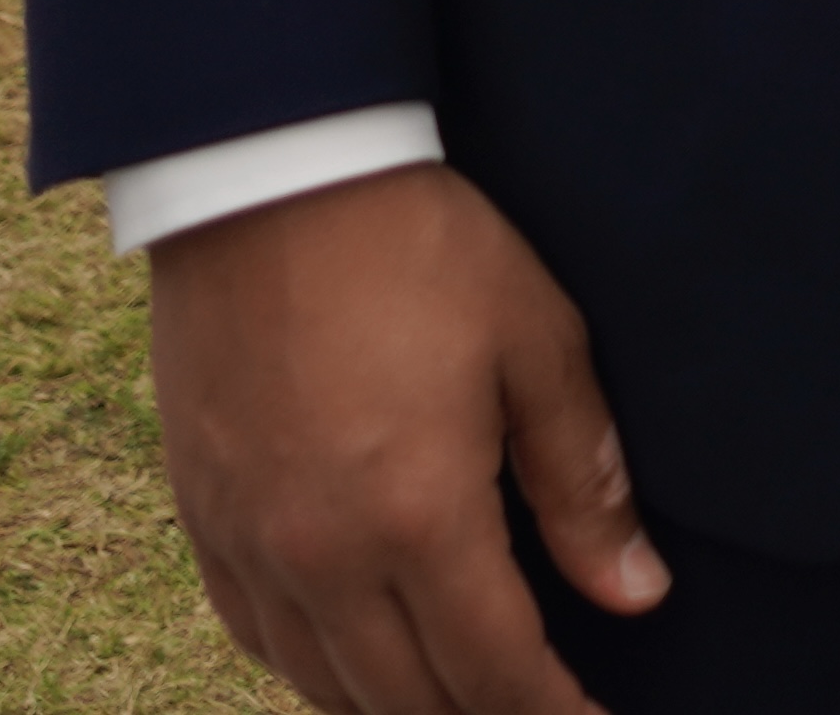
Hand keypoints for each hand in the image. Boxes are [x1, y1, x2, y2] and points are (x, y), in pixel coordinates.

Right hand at [146, 163, 656, 714]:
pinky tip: (355, 662)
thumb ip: (584, 481)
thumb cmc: (421, 248)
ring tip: (463, 702)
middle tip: (538, 714)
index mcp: (419, 518)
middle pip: (409, 701)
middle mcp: (323, 557)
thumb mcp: (537, 344)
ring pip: (327, 687)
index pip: (497, 673)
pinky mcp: (203, 518)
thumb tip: (637, 594)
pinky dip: (315, 671)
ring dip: (399, 709)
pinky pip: (258, 638)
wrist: (271, 178)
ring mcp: (252, 545)